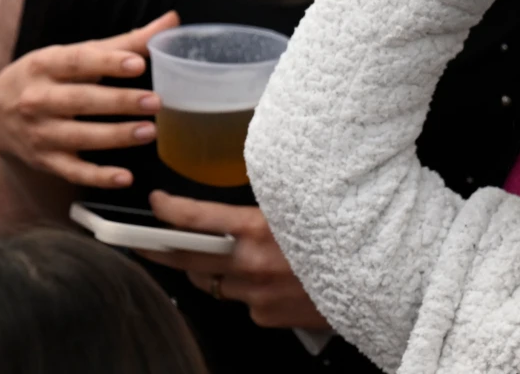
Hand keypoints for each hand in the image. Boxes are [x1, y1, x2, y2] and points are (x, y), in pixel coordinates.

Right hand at [0, 12, 177, 187]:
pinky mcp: (45, 160)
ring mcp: (39, 133)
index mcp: (45, 65)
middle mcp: (37, 99)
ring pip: (79, 137)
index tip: (138, 64)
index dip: (107, 63)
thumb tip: (171, 20)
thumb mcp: (75, 54)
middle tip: (155, 101)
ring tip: (149, 132)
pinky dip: (98, 177)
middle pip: (80, 101)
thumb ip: (125, 42)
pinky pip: (72, 171)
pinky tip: (125, 177)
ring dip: (115, 136)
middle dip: (119, 102)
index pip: (77, 62)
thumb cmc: (48, 76)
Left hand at [137, 192, 328, 329]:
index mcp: (257, 229)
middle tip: (141, 241)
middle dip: (160, 249)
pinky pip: (244, 301)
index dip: (169, 209)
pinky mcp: (267, 317)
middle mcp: (250, 264)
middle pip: (187, 259)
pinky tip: (274, 279)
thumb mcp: (302, 206)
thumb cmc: (345, 232)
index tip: (156, 202)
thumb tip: (241, 207)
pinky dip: (249, 290)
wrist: (378, 275)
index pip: (195, 219)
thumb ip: (267, 208)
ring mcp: (256, 295)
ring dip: (214, 270)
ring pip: (216, 283)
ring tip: (232, 256)